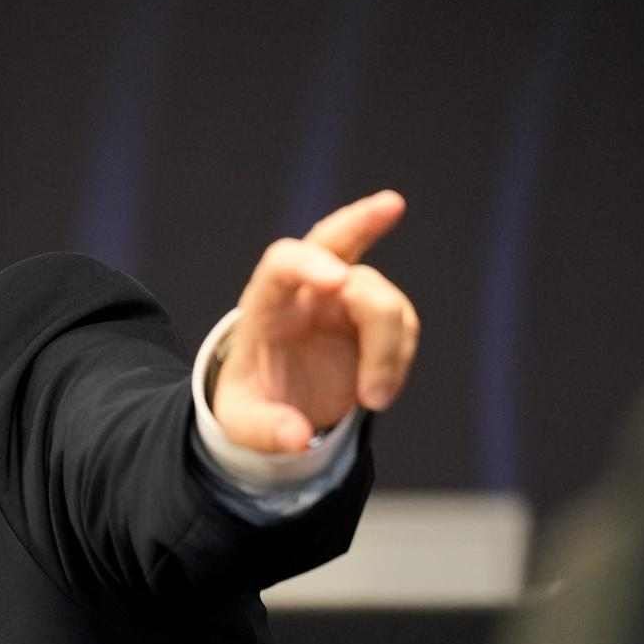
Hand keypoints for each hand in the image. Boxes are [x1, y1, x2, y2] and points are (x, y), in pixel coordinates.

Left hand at [213, 190, 420, 452]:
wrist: (275, 405)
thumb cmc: (252, 403)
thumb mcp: (242, 425)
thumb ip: (265, 430)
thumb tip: (297, 438)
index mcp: (265, 305)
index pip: (283, 265)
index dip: (310, 264)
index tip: (338, 280)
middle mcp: (306, 292)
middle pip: (335, 240)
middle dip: (363, 221)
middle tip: (393, 205)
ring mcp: (343, 300)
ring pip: (381, 299)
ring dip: (388, 348)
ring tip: (372, 402)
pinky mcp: (372, 318)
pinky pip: (401, 325)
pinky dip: (399, 358)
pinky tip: (379, 392)